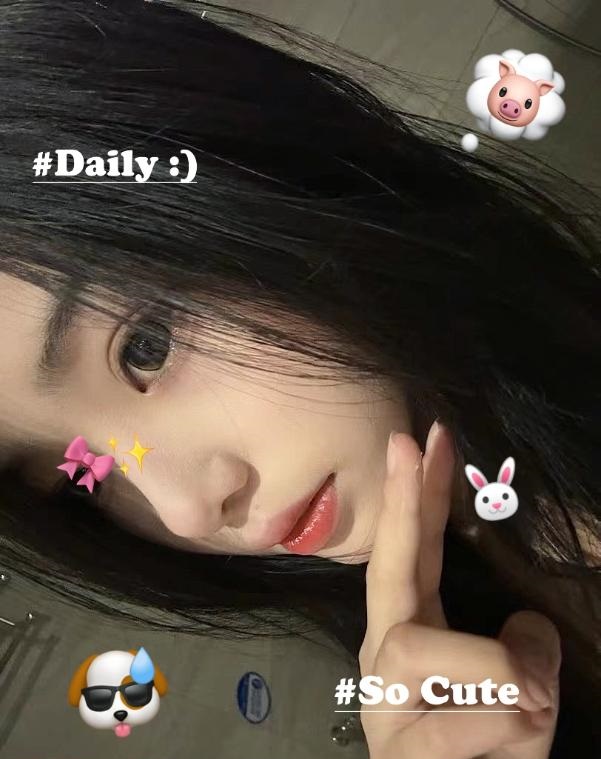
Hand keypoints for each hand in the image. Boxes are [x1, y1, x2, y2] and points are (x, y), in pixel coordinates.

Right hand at [359, 424, 560, 758]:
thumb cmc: (486, 756)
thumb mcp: (523, 695)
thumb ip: (522, 649)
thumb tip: (528, 627)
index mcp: (414, 633)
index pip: (416, 553)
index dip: (422, 496)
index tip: (424, 438)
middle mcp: (385, 656)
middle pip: (387, 569)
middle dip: (403, 501)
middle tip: (410, 439)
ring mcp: (382, 699)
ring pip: (423, 647)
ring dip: (499, 671)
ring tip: (536, 702)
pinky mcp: (397, 747)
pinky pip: (466, 717)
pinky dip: (512, 725)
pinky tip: (518, 739)